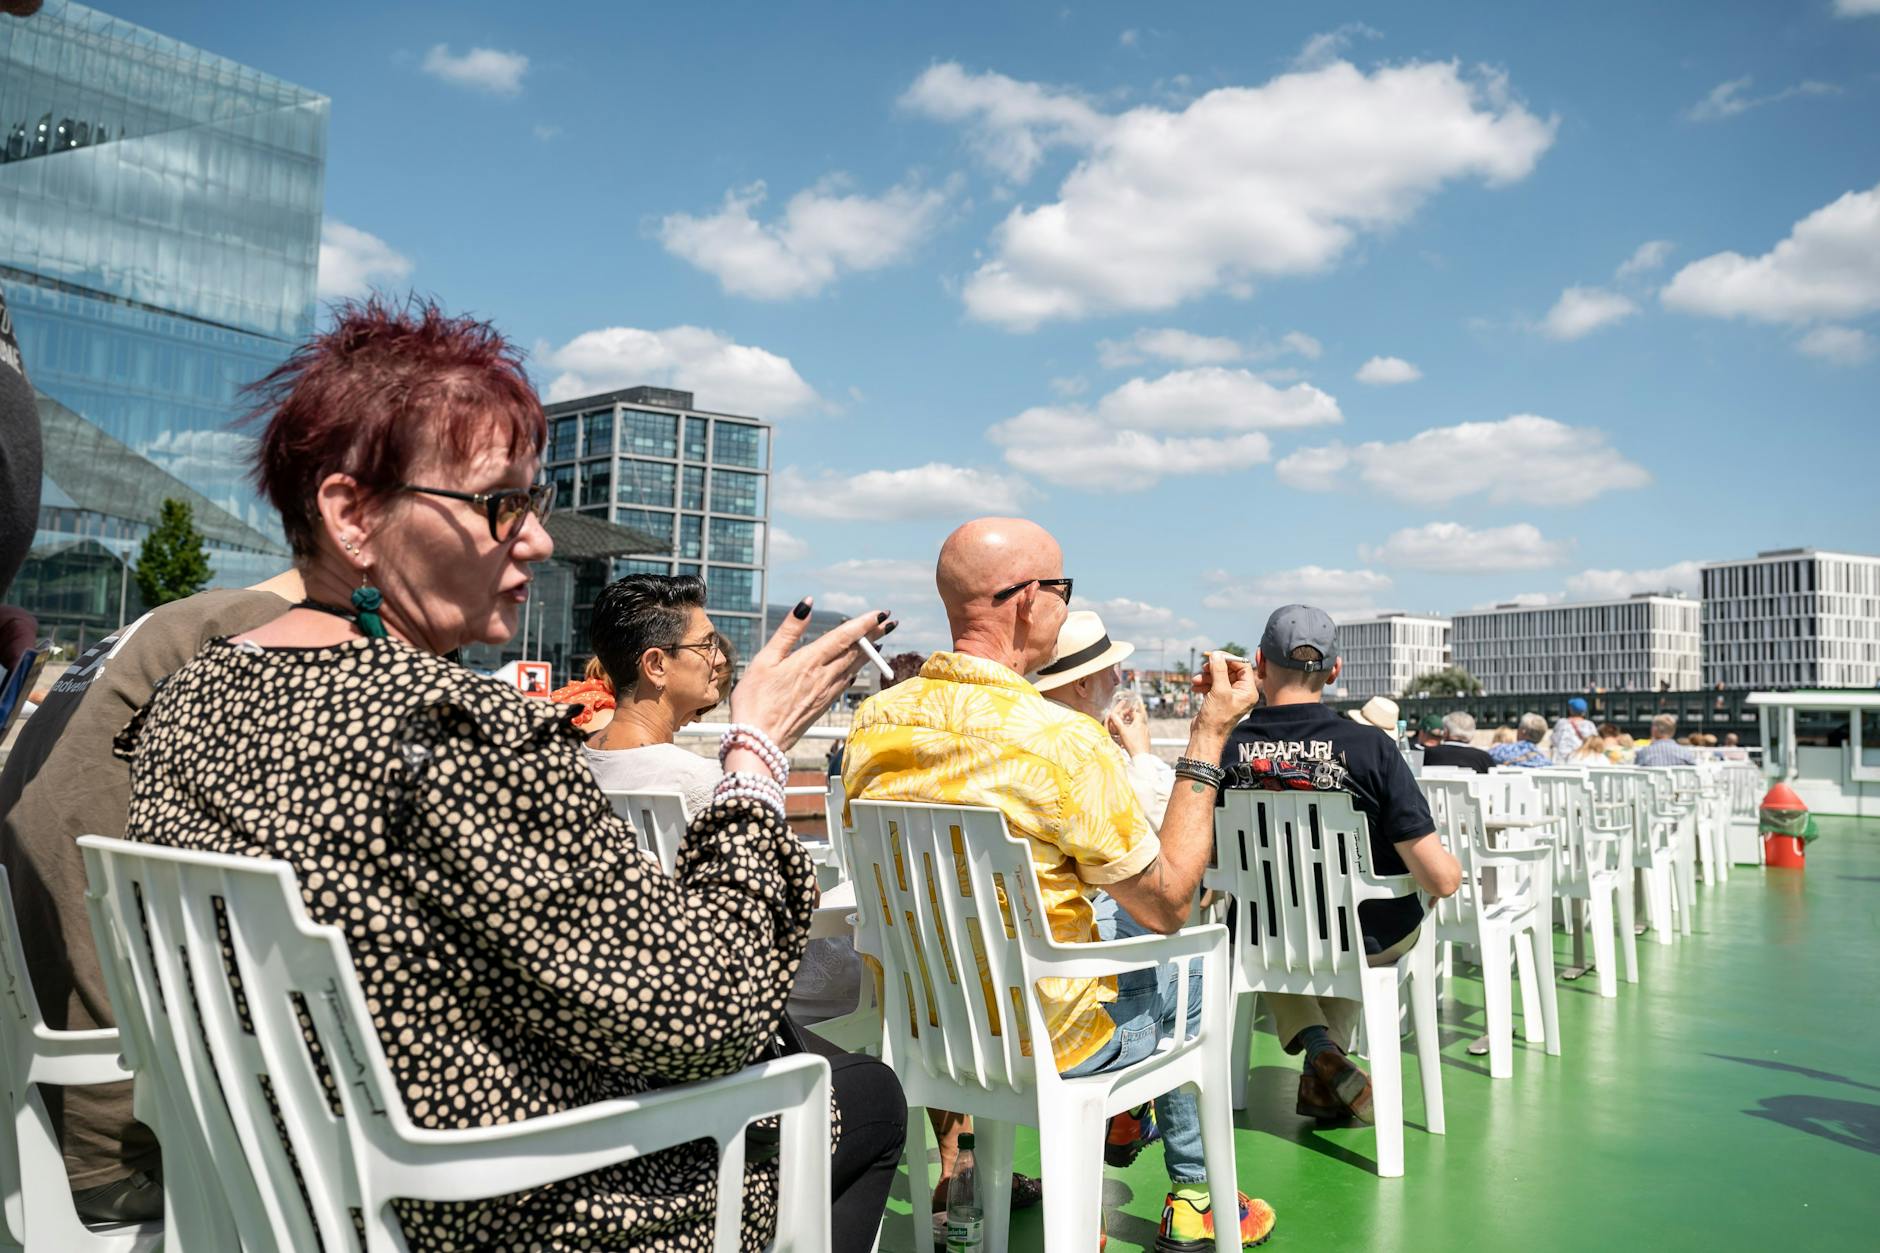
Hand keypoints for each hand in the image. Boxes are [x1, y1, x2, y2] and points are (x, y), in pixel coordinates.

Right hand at [728, 600, 890, 750]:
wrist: (759, 741)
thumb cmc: (755, 700)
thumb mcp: (765, 659)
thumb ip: (788, 631)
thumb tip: (806, 604)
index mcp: (809, 662)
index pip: (844, 637)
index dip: (864, 623)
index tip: (882, 613)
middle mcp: (824, 677)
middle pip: (856, 651)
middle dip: (874, 634)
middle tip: (890, 622)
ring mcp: (826, 693)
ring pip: (854, 667)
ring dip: (869, 652)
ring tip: (880, 640)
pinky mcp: (824, 706)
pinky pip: (846, 683)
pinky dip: (856, 670)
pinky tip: (857, 669)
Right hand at [1106, 696, 1150, 756]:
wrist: (1141, 756)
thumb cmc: (1133, 744)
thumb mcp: (1122, 732)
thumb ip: (1117, 722)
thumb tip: (1112, 714)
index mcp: (1140, 723)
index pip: (1136, 713)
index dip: (1129, 712)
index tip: (1124, 714)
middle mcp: (1144, 727)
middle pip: (1137, 720)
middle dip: (1130, 720)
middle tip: (1123, 721)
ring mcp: (1146, 734)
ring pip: (1139, 727)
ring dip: (1132, 727)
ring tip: (1125, 730)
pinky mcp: (1146, 741)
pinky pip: (1140, 734)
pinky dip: (1135, 734)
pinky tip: (1130, 739)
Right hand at [1191, 650, 1257, 739]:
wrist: (1205, 736)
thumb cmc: (1216, 718)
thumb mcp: (1219, 691)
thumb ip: (1219, 670)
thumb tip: (1217, 655)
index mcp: (1248, 691)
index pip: (1243, 666)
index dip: (1229, 659)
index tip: (1215, 656)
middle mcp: (1241, 692)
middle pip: (1230, 670)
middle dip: (1215, 668)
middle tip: (1204, 666)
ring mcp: (1230, 696)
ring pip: (1219, 677)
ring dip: (1206, 676)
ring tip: (1196, 680)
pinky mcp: (1219, 699)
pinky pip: (1213, 684)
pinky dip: (1204, 683)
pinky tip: (1196, 687)